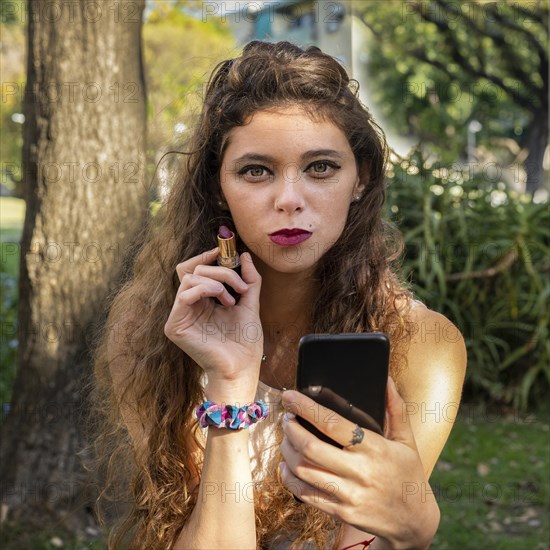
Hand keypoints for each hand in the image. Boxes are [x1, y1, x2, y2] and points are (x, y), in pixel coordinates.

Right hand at [164, 248, 262, 398]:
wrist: (242, 367)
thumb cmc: (245, 342)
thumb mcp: (250, 304)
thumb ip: (249, 280)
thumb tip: (244, 255)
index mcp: (203, 301)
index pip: (196, 271)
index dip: (206, 257)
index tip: (224, 251)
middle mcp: (189, 307)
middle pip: (194, 271)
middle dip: (221, 271)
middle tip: (241, 285)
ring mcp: (180, 316)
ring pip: (189, 279)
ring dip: (216, 281)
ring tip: (232, 299)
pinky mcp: (175, 326)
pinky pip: (184, 295)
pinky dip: (205, 289)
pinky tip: (222, 300)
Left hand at [279, 377, 439, 547]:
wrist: (414, 521)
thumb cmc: (408, 474)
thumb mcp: (407, 440)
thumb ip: (396, 409)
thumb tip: (386, 380)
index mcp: (374, 448)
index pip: (332, 423)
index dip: (306, 408)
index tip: (290, 397)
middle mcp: (360, 472)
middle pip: (310, 447)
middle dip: (291, 429)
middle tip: (285, 418)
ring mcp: (349, 495)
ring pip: (304, 471)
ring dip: (287, 451)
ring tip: (286, 438)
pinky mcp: (341, 513)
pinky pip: (306, 495)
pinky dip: (289, 479)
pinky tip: (286, 466)